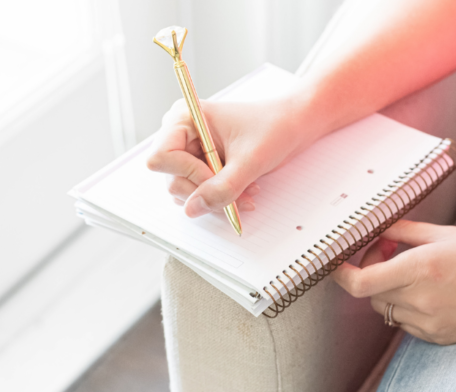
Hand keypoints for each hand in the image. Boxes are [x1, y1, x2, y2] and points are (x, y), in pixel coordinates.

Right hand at [146, 96, 318, 216]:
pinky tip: (244, 191)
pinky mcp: (202, 167)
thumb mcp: (249, 160)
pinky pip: (201, 194)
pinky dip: (221, 198)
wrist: (294, 126)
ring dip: (217, 199)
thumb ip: (221, 188)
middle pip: (172, 179)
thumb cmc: (274, 127)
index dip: (187, 174)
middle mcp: (181, 135)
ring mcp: (191, 153)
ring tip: (246, 192)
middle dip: (207, 192)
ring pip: (187, 192)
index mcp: (184, 118)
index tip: (217, 176)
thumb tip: (192, 209)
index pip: (161, 158)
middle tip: (238, 194)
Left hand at [332, 220, 455, 344]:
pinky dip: (405, 305)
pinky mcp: (438, 337)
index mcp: (422, 268)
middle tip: (388, 252)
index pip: (360, 282)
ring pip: (385, 307)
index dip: (341, 274)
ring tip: (413, 271)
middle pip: (369, 293)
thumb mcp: (447, 234)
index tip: (337, 262)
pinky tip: (428, 291)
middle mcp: (421, 299)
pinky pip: (405, 322)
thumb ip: (404, 232)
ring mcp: (429, 323)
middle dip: (369, 271)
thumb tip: (377, 229)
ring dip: (387, 289)